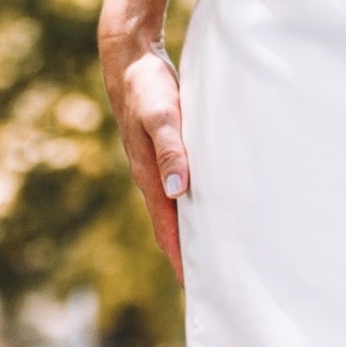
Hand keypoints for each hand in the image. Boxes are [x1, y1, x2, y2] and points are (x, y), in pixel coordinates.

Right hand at [104, 40, 189, 272]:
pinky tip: (210, 209)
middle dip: (186, 256)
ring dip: (192, 233)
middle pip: (170, 227)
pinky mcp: (166, 152)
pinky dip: (194, 207)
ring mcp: (158, 166)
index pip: (166, 229)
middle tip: (211, 284)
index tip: (195, 287)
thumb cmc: (147, 87)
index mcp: (150, 176)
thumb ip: (171, 149)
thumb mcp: (162, 116)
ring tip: (215, 256)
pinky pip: (181, 189)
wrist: (130, 59)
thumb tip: (177, 189)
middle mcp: (152, 177)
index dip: (180, 258)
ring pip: (176, 210)